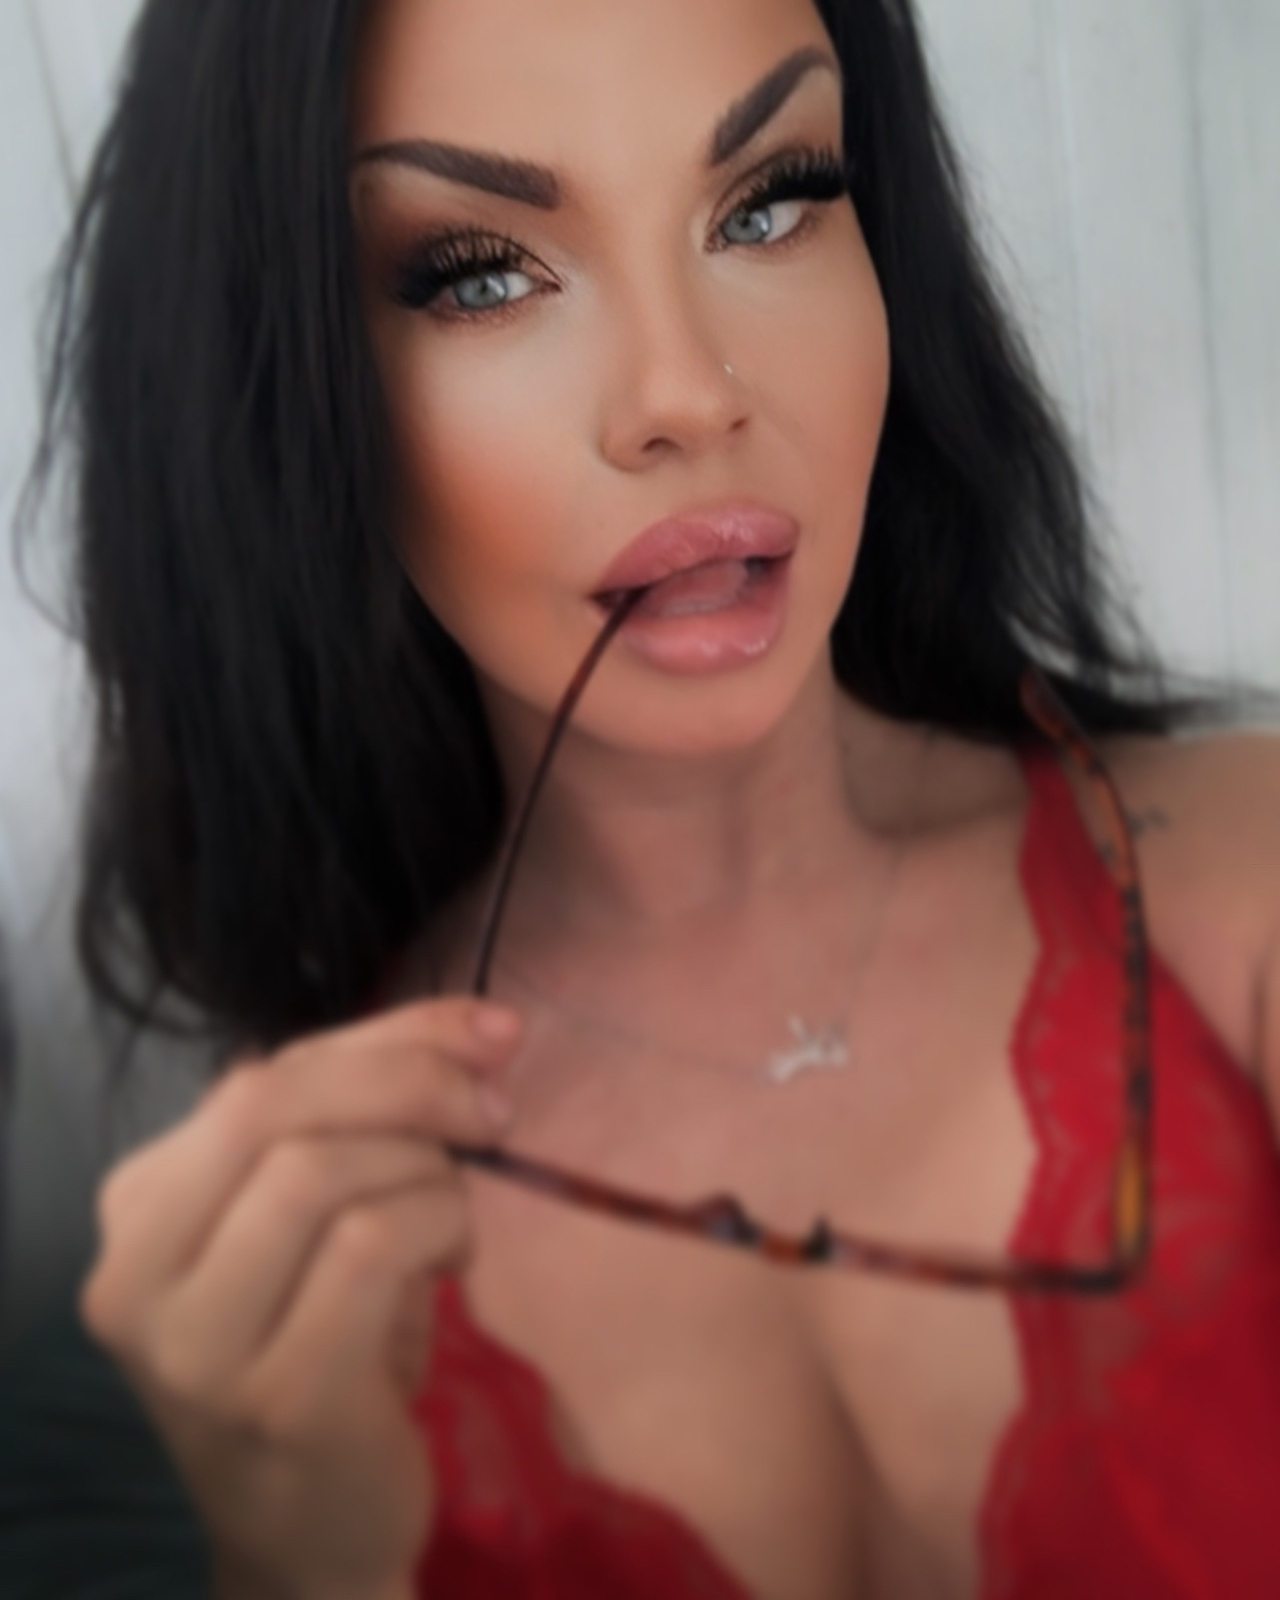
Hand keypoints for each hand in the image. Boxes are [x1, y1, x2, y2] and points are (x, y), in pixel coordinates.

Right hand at [81, 997, 521, 1599]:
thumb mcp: (321, 1211)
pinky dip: (437, 1225)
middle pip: (275, 1108)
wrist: (311, 1529)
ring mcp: (197, 1346)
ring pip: (320, 1175)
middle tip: (492, 1108)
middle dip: (410, 1083)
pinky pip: (370, 1248)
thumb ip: (374, 1105)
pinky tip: (455, 1258)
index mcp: (140, 1207)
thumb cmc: (321, 1343)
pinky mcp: (276, 1397)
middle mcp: (140, 1272)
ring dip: (426, 1172)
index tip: (491, 1033)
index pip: (258, 1075)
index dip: (389, 1036)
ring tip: (452, 1214)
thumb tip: (488, 1025)